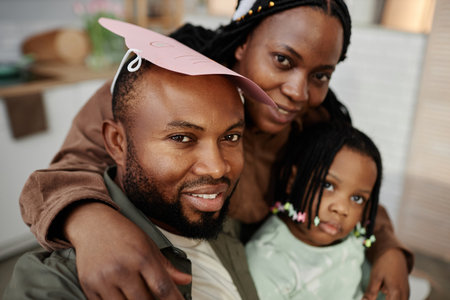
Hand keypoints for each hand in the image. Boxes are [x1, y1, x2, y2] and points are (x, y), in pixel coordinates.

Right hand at [64, 202, 191, 299]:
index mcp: (141, 256)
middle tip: (156, 297)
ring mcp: (103, 279)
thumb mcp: (149, 245)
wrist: (92, 224)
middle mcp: (122, 269)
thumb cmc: (123, 233)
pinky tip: (123, 296)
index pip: (162, 287)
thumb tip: (185, 280)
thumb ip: (167, 266)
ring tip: (138, 295)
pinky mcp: (89, 286)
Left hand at [363, 248, 409, 299]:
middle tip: (378, 290)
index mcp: (396, 292)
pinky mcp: (406, 290)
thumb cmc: (384, 263)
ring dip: (390, 298)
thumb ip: (371, 292)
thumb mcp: (375, 277)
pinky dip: (393, 297)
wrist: (395, 252)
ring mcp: (407, 292)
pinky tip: (385, 289)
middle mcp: (404, 294)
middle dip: (386, 299)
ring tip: (382, 288)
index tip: (370, 299)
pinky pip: (401, 299)